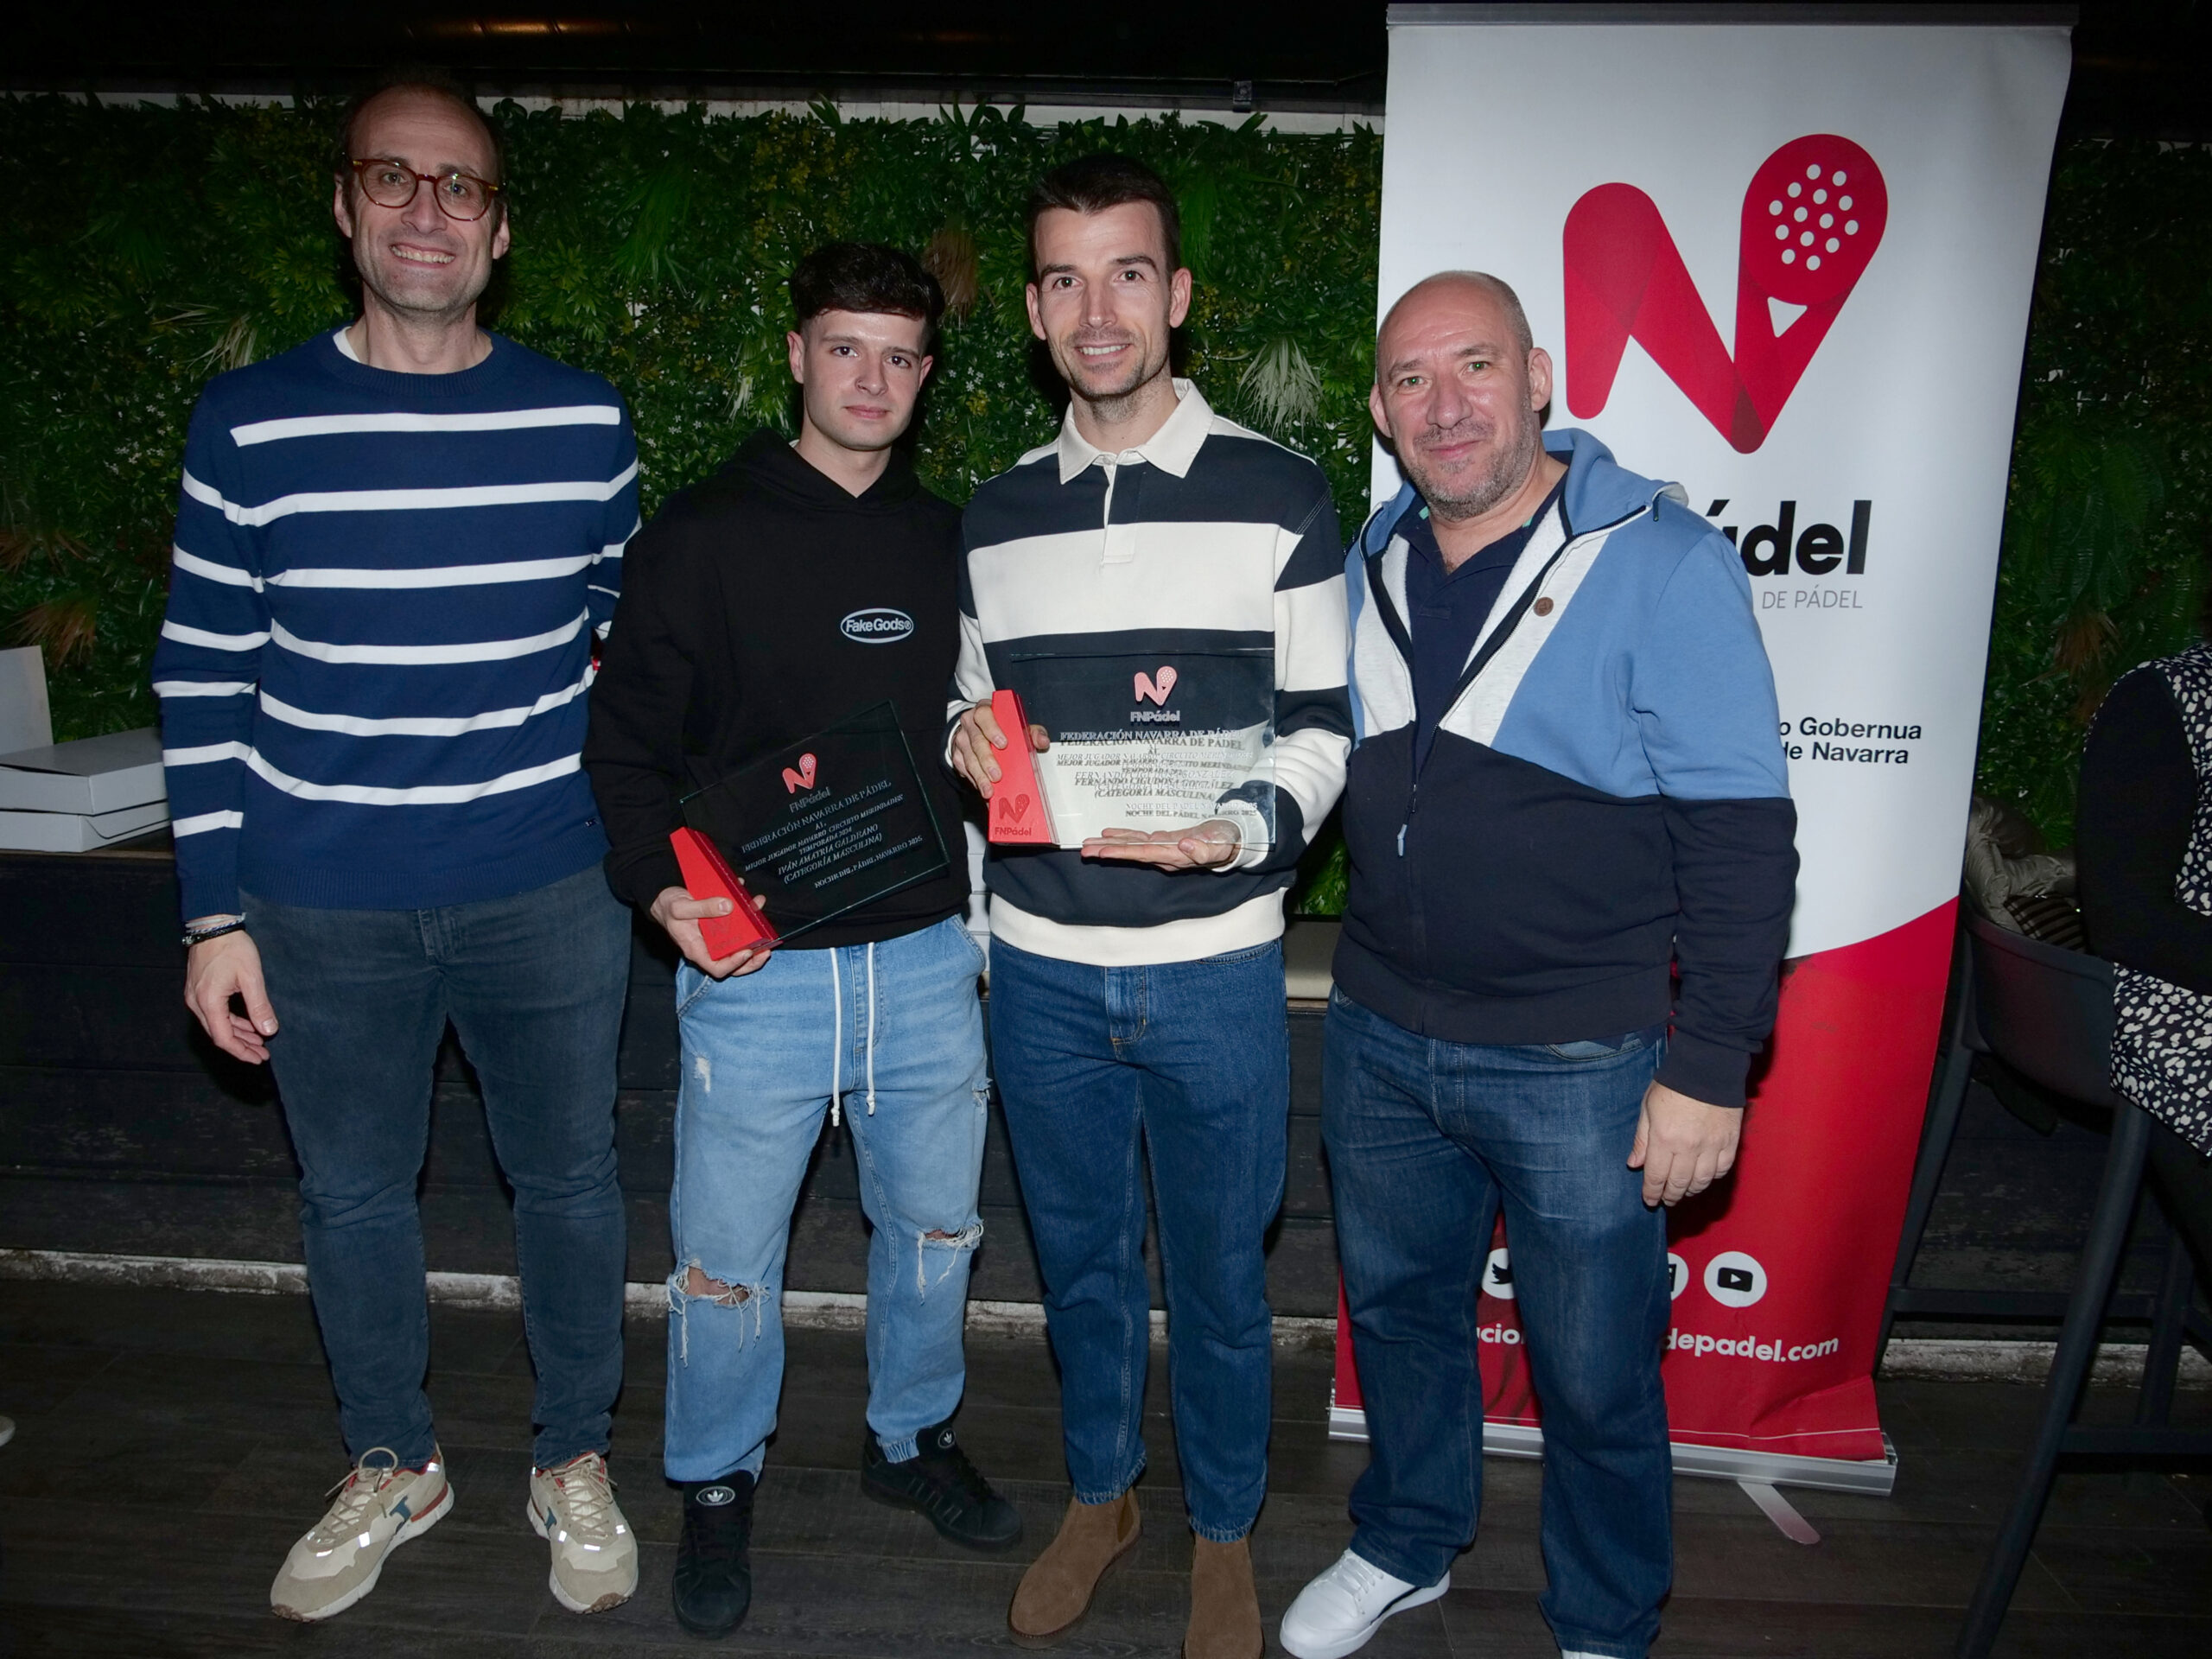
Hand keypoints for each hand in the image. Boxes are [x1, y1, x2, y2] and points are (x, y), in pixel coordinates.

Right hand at [184, 929, 276, 1064]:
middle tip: (262, 1054)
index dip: (241, 1052)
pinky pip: (214, 1014)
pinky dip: (231, 1022)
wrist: (213, 926)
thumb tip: (269, 1031)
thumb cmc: (232, 947)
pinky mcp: (198, 990)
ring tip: (259, 1042)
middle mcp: (196, 1003)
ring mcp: (195, 996)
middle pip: (218, 1034)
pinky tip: (247, 1025)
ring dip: (237, 1035)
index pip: (223, 1038)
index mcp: (208, 1001)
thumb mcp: (251, 977)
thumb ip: (259, 1006)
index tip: (259, 1058)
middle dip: (241, 1046)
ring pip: (216, 1025)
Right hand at [650, 885, 772, 979]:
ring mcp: (715, 938)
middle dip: (753, 959)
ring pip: (738, 945)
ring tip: (764, 923)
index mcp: (696, 949)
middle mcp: (707, 947)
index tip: (747, 952)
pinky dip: (748, 917)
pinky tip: (753, 902)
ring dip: (755, 935)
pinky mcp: (720, 926)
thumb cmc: (668, 906)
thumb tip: (728, 907)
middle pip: (733, 963)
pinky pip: (737, 927)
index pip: (717, 968)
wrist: (664, 898)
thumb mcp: (680, 906)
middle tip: (767, 949)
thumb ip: (702, 907)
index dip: (734, 964)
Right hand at [950, 698, 1047, 800]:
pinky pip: (964, 770)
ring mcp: (962, 740)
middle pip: (977, 741)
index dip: (992, 729)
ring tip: (989, 790)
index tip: (1003, 744)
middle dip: (987, 760)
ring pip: (969, 759)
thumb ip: (1031, 732)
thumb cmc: (1000, 727)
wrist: (977, 730)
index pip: (984, 715)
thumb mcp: (1017, 725)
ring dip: (980, 776)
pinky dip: (975, 781)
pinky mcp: (957, 755)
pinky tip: (984, 789)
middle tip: (997, 775)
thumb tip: (1042, 741)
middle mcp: (970, 724)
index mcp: (984, 711)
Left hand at [1080, 818, 1242, 869]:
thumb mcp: (1221, 845)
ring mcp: (1163, 850)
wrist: (1233, 841)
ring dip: (1111, 845)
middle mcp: (1165, 856)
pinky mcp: (1164, 842)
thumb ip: (1205, 849)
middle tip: (1084, 850)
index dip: (1123, 853)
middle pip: (1132, 853)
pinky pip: (1140, 840)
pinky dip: (1124, 836)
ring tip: (1089, 844)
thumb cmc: (1228, 841)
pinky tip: (1109, 834)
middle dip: (1107, 851)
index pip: (1144, 854)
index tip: (1103, 852)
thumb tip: (1186, 845)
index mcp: (1176, 856)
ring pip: (1132, 847)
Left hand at [1627, 1079, 1741, 1207]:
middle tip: (1666, 1200)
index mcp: (1665, 1138)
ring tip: (1683, 1192)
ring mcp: (1712, 1146)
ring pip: (1702, 1181)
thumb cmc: (1673, 1086)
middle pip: (1679, 1183)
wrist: (1708, 1069)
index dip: (1652, 1193)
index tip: (1650, 1201)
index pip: (1657, 1177)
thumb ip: (1642, 1139)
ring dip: (1690, 1190)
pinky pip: (1721, 1170)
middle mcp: (1689, 1147)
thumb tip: (1634, 1164)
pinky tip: (1704, 1178)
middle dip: (1670, 1196)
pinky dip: (1712, 1178)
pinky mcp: (1730, 1142)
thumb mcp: (1648, 1108)